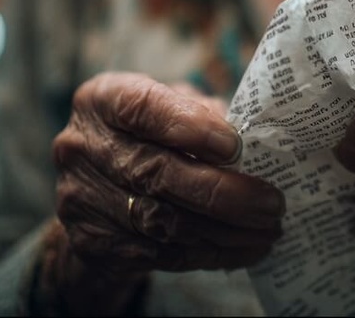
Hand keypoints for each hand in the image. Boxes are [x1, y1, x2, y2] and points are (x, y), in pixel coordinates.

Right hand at [51, 72, 284, 277]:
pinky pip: (162, 253)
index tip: (235, 145)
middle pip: (155, 173)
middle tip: (272, 202)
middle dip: (223, 191)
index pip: (142, 107)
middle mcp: (83, 147)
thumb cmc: (149, 134)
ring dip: (226, 230)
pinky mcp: (95, 241)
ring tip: (268, 228)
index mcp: (101, 100)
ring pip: (163, 221)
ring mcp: (83, 198)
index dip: (189, 126)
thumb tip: (250, 137)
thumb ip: (204, 113)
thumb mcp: (170, 107)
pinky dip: (212, 252)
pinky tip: (246, 247)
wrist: (96, 190)